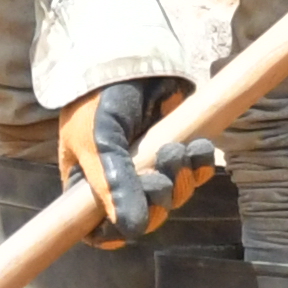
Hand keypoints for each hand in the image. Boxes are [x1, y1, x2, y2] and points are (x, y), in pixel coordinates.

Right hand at [71, 74, 212, 241]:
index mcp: (88, 185)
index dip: (115, 233)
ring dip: (180, 180)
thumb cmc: (97, 100)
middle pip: (144, 217)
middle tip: (158, 175)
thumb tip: (133, 230)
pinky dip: (200, 164)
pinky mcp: (177, 149)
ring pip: (174, 197)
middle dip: (157, 200)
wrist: (127, 55)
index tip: (131, 221)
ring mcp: (150, 167)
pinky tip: (199, 148)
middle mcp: (120, 182)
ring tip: (175, 151)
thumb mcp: (96, 142)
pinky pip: (195, 172)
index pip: (100, 229)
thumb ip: (113, 185)